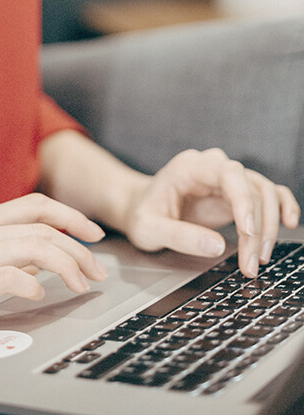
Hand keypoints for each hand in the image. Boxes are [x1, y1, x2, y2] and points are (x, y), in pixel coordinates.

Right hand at [0, 193, 107, 345]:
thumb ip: (8, 249)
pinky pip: (5, 277)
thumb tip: (47, 252)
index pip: (35, 205)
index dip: (70, 216)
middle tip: (97, 271)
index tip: (93, 234)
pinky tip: (40, 294)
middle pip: (42, 229)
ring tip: (80, 285)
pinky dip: (31, 284)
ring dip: (66, 266)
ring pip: (32, 247)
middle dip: (78, 249)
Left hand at [123, 148, 299, 276]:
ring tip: (259, 259)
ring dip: (269, 226)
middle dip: (257, 227)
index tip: (248, 232)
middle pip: (251, 186)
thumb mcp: (148, 228)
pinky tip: (290, 222)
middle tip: (251, 263)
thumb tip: (217, 245)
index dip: (244, 201)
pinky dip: (281, 205)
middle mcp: (213, 167)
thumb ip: (178, 235)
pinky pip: (267, 193)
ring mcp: (226, 179)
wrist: (140, 207)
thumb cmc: (142, 214)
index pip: (229, 173)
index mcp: (190, 166)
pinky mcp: (236, 194)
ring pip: (264, 192)